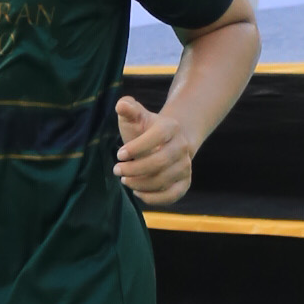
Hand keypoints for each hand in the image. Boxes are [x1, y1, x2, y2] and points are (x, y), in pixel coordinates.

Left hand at [113, 91, 196, 206]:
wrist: (168, 142)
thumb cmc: (145, 129)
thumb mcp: (136, 116)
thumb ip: (128, 108)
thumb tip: (121, 105)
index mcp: (171, 127)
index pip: (156, 137)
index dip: (136, 147)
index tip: (119, 154)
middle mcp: (182, 147)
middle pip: (159, 162)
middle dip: (134, 169)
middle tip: (117, 170)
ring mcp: (185, 166)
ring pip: (163, 180)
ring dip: (140, 184)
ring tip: (125, 180)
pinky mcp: (185, 182)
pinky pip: (172, 196)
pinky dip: (153, 198)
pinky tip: (138, 192)